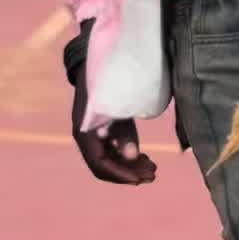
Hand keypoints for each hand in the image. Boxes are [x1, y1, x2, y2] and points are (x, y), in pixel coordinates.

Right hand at [71, 72, 156, 186]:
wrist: (96, 59)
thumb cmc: (107, 80)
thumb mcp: (117, 106)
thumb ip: (123, 130)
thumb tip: (132, 156)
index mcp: (85, 131)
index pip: (99, 162)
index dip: (119, 173)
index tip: (139, 180)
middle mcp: (86, 136)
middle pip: (106, 164)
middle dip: (129, 172)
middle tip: (153, 175)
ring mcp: (92, 133)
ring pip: (111, 159)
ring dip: (131, 166)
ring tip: (152, 169)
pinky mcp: (101, 128)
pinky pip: (113, 149)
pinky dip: (128, 155)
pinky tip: (144, 158)